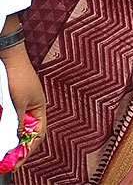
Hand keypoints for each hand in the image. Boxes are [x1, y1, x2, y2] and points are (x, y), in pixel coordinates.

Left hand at [1, 43, 45, 168]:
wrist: (10, 59)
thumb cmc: (19, 76)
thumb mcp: (19, 103)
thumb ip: (19, 122)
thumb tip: (17, 140)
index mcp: (40, 108)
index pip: (37, 135)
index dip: (28, 150)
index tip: (17, 162)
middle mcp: (32, 109)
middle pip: (29, 134)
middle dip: (20, 148)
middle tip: (9, 160)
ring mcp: (22, 106)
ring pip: (19, 128)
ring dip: (13, 140)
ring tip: (6, 151)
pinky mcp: (13, 103)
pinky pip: (12, 121)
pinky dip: (8, 130)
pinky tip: (4, 136)